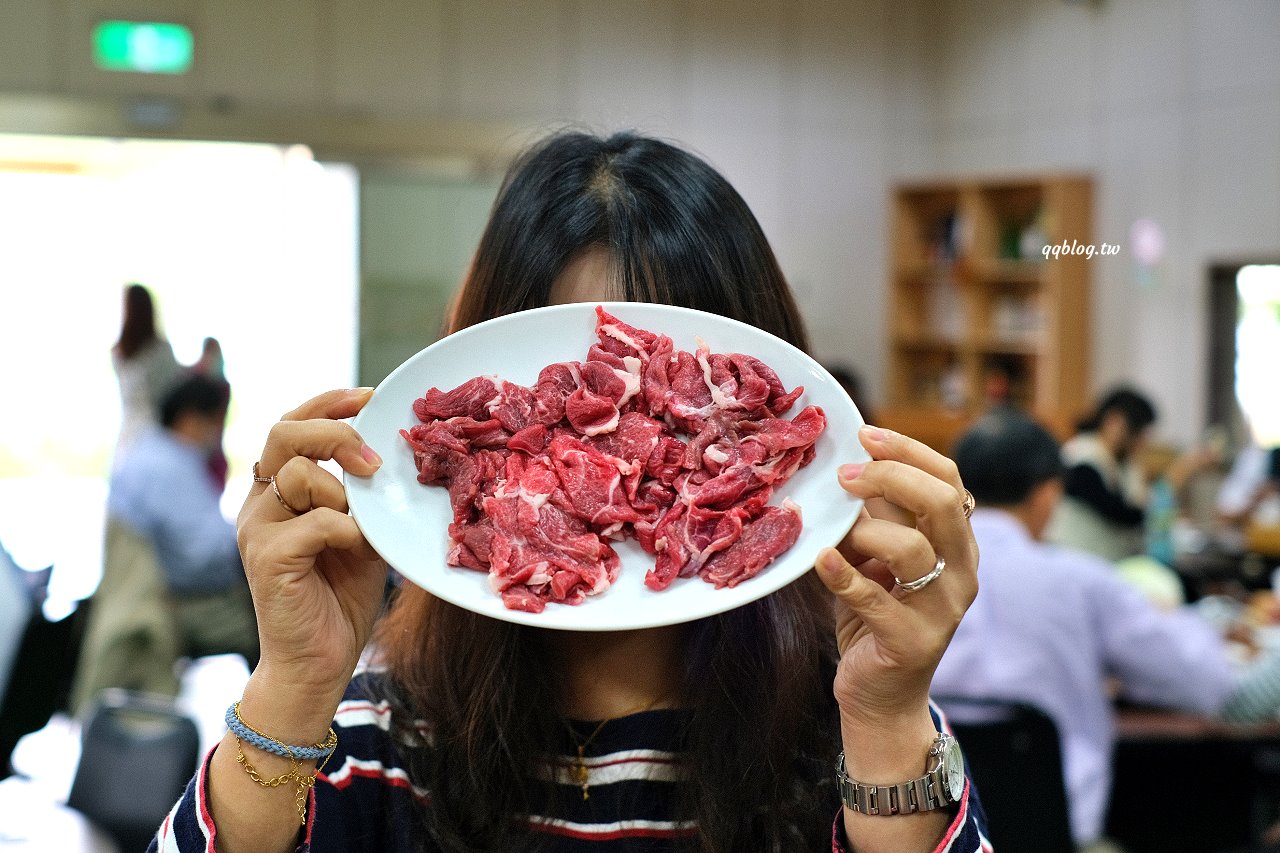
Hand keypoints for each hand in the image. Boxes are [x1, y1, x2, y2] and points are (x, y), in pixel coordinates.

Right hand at [237, 388, 386, 696]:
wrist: (319, 662)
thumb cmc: (340, 597)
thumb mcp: (362, 533)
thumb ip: (365, 497)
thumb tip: (397, 456)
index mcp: (278, 491)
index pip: (291, 424)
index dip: (328, 403)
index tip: (370, 396)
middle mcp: (259, 503)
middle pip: (283, 431)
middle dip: (335, 433)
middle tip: (373, 461)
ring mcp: (257, 529)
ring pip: (297, 473)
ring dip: (344, 490)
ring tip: (364, 524)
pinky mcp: (265, 558)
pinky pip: (315, 521)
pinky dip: (348, 529)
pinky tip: (360, 549)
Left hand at [816, 425, 977, 730]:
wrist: (881, 695)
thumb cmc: (875, 615)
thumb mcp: (876, 556)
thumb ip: (872, 516)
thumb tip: (844, 464)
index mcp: (957, 543)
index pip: (949, 480)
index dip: (909, 451)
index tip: (865, 435)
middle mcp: (961, 571)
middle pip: (942, 503)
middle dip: (890, 477)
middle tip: (844, 475)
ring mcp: (942, 608)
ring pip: (913, 549)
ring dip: (866, 530)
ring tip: (836, 530)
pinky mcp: (912, 641)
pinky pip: (875, 601)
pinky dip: (843, 576)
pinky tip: (820, 560)